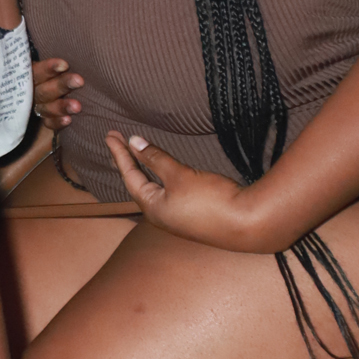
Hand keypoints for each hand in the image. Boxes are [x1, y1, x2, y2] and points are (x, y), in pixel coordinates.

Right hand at [32, 56, 83, 130]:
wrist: (52, 93)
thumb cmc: (58, 71)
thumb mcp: (55, 63)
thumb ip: (61, 59)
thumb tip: (80, 33)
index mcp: (32, 74)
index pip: (37, 71)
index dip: (49, 68)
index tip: (65, 65)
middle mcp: (33, 91)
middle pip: (43, 89)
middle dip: (61, 85)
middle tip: (79, 81)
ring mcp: (38, 107)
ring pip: (46, 107)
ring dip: (61, 106)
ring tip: (77, 106)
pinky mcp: (45, 120)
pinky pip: (49, 123)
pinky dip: (58, 122)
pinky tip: (68, 120)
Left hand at [104, 129, 264, 250]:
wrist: (247, 223)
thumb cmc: (211, 201)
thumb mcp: (179, 175)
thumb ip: (156, 159)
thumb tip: (134, 143)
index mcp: (152, 207)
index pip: (129, 176)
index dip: (120, 154)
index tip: (111, 135)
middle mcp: (161, 214)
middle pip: (138, 184)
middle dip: (128, 161)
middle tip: (118, 142)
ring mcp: (178, 215)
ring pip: (154, 188)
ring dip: (144, 169)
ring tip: (135, 154)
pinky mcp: (194, 213)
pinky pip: (169, 191)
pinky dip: (161, 176)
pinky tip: (163, 171)